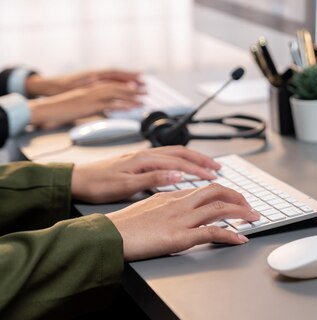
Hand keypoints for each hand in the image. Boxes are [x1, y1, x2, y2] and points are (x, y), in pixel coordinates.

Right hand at [28, 81, 145, 128]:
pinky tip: (133, 106)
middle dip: (132, 87)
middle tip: (146, 89)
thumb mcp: (80, 105)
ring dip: (132, 94)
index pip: (111, 81)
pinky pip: (110, 103)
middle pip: (117, 85)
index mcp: (89, 87)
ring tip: (144, 97)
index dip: (124, 82)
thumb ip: (93, 105)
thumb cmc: (59, 109)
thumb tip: (105, 109)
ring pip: (116, 92)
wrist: (45, 108)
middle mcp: (91, 88)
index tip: (137, 83)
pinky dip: (123, 104)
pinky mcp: (90, 104)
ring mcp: (91, 95)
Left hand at [71, 146, 221, 203]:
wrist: (75, 179)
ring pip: (174, 152)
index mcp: (145, 159)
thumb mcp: (126, 186)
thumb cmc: (97, 184)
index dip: (199, 169)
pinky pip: (166, 156)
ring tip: (206, 165)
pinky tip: (182, 166)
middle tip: (217, 168)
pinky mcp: (137, 160)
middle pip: (181, 152)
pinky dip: (180, 160)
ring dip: (192, 158)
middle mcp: (145, 154)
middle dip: (201, 160)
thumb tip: (179, 174)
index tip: (214, 176)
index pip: (180, 162)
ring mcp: (142, 156)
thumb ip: (154, 179)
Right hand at [106, 184, 259, 260]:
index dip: (222, 192)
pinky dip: (230, 235)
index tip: (233, 197)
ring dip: (241, 213)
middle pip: (216, 192)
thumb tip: (175, 209)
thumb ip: (164, 205)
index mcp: (170, 195)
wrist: (107, 236)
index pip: (203, 189)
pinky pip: (213, 232)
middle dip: (237, 197)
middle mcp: (179, 203)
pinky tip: (240, 239)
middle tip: (249, 205)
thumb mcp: (145, 208)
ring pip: (220, 209)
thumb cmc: (122, 226)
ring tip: (253, 218)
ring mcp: (181, 218)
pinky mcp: (180, 236)